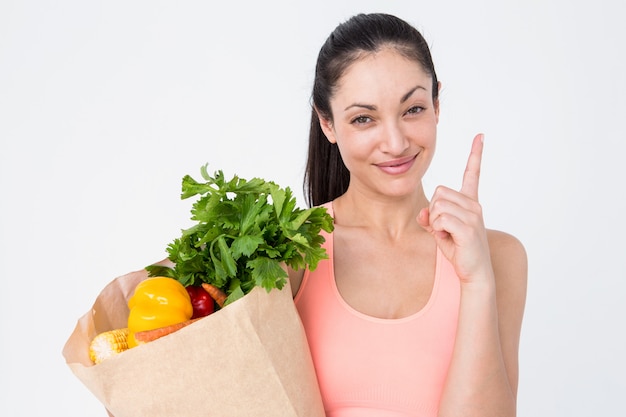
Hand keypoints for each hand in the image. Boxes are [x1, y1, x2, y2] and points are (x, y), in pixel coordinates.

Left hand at [417, 134, 492, 282]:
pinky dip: (437, 230)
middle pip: (439, 193)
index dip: (475, 154)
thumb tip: (424, 213)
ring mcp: (473, 215)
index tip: (480, 136)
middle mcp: (474, 205)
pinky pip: (439, 219)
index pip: (472, 174)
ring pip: (437, 206)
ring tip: (448, 235)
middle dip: (434, 211)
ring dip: (435, 222)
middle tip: (444, 229)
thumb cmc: (459, 250)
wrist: (474, 272)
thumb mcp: (440, 231)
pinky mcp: (468, 227)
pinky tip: (449, 239)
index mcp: (470, 202)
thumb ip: (430, 217)